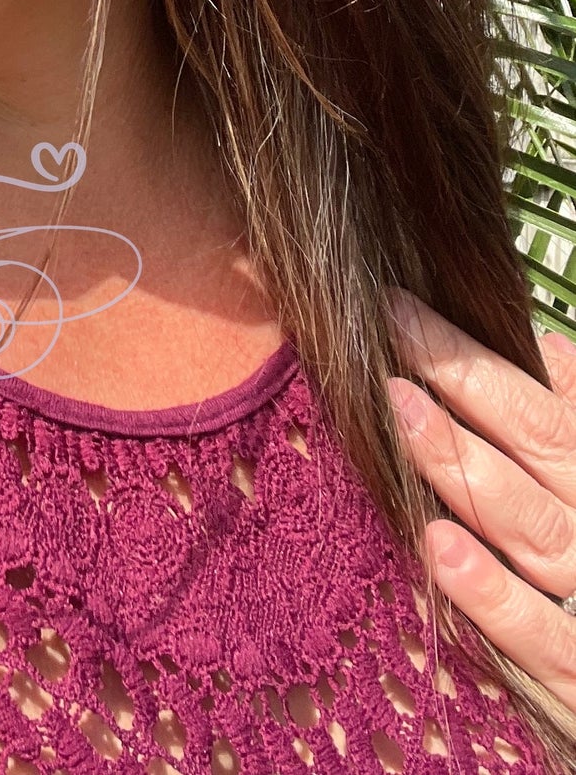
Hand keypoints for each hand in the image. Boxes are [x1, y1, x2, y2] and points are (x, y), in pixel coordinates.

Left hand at [385, 286, 575, 719]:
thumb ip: (574, 422)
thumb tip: (551, 350)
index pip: (543, 408)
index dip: (473, 356)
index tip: (398, 309)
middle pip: (540, 447)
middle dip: (465, 384)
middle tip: (392, 337)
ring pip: (537, 530)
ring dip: (468, 470)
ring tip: (404, 415)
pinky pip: (542, 640)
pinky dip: (493, 596)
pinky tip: (439, 548)